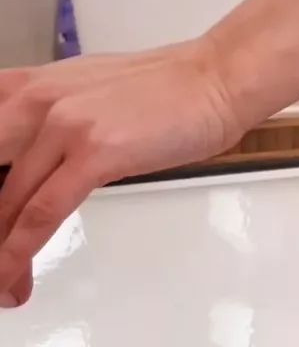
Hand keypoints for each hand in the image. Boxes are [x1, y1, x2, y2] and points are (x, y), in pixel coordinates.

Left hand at [0, 40, 245, 307]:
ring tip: (1, 280)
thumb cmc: (168, 88)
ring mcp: (63, 125)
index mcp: (29, 86)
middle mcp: (35, 101)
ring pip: (6, 201)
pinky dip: (18, 251)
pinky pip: (41, 213)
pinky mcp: (94, 151)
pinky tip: (13, 274)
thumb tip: (30, 165)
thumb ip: (48, 122)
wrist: (217, 79)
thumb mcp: (86, 92)